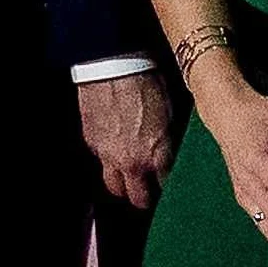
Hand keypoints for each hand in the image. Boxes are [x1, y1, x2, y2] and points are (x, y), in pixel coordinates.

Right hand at [76, 71, 175, 210]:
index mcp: (157, 155)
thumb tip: (173, 151)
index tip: (175, 186)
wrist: (112, 67)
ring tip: (132, 179)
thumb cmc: (146, 81)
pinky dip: (110, 163)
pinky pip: (102, 164)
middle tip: (152, 192)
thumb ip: (170, 140)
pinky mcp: (93, 145)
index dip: (171, 187)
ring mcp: (109, 156)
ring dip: (124, 186)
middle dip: (146, 198)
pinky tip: (117, 152)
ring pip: (115, 188)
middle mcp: (133, 162)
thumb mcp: (171, 110)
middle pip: (139, 199)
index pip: (167, 187)